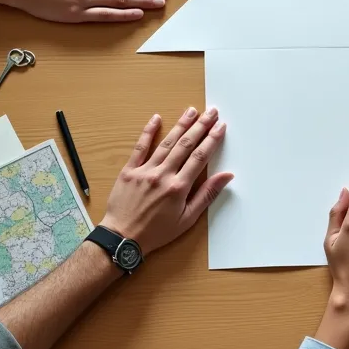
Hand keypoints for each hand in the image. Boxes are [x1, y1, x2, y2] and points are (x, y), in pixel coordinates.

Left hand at [100, 107, 233, 254]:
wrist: (122, 238)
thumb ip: (206, 195)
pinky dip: (148, 132)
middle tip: (211, 112)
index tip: (221, 126)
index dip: (212, 140)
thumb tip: (226, 176)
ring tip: (192, 110)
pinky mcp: (129, 170)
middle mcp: (163, 175)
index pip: (200, 157)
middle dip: (201, 126)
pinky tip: (156, 118)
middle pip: (186, 145)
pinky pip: (140, 147)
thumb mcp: (187, 219)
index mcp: (179, 187)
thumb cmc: (157, 232)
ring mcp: (145, 170)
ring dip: (181, 125)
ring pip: (167, 143)